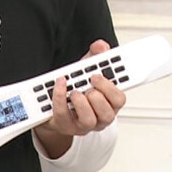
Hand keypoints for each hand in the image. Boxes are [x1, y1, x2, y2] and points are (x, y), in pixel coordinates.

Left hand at [33, 39, 126, 158]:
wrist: (52, 105)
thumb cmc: (75, 89)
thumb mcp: (86, 70)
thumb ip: (95, 56)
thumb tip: (101, 46)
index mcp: (109, 103)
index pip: (120, 99)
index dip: (113, 87)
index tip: (101, 74)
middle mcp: (99, 117)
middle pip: (108, 113)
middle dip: (98, 95)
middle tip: (89, 80)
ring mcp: (83, 124)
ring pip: (89, 119)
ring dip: (81, 102)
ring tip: (75, 90)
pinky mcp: (65, 126)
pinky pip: (63, 114)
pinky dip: (60, 97)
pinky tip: (59, 86)